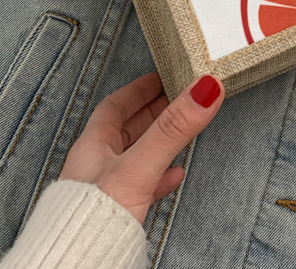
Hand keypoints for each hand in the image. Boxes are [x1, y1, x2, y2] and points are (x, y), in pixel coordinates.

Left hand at [59, 71, 222, 222]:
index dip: (140, 89)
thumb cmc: (92, 220)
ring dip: (159, 140)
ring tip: (182, 129)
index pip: (116, 105)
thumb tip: (204, 90)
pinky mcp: (117, 213)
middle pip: (128, 127)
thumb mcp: (140, 166)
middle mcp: (96, 164)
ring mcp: (106, 189)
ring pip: (135, 154)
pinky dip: (161, 174)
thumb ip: (172, 129)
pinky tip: (174, 175)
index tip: (161, 76)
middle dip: (154, 110)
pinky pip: (142, 184)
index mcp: (93, 146)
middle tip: (178, 96)